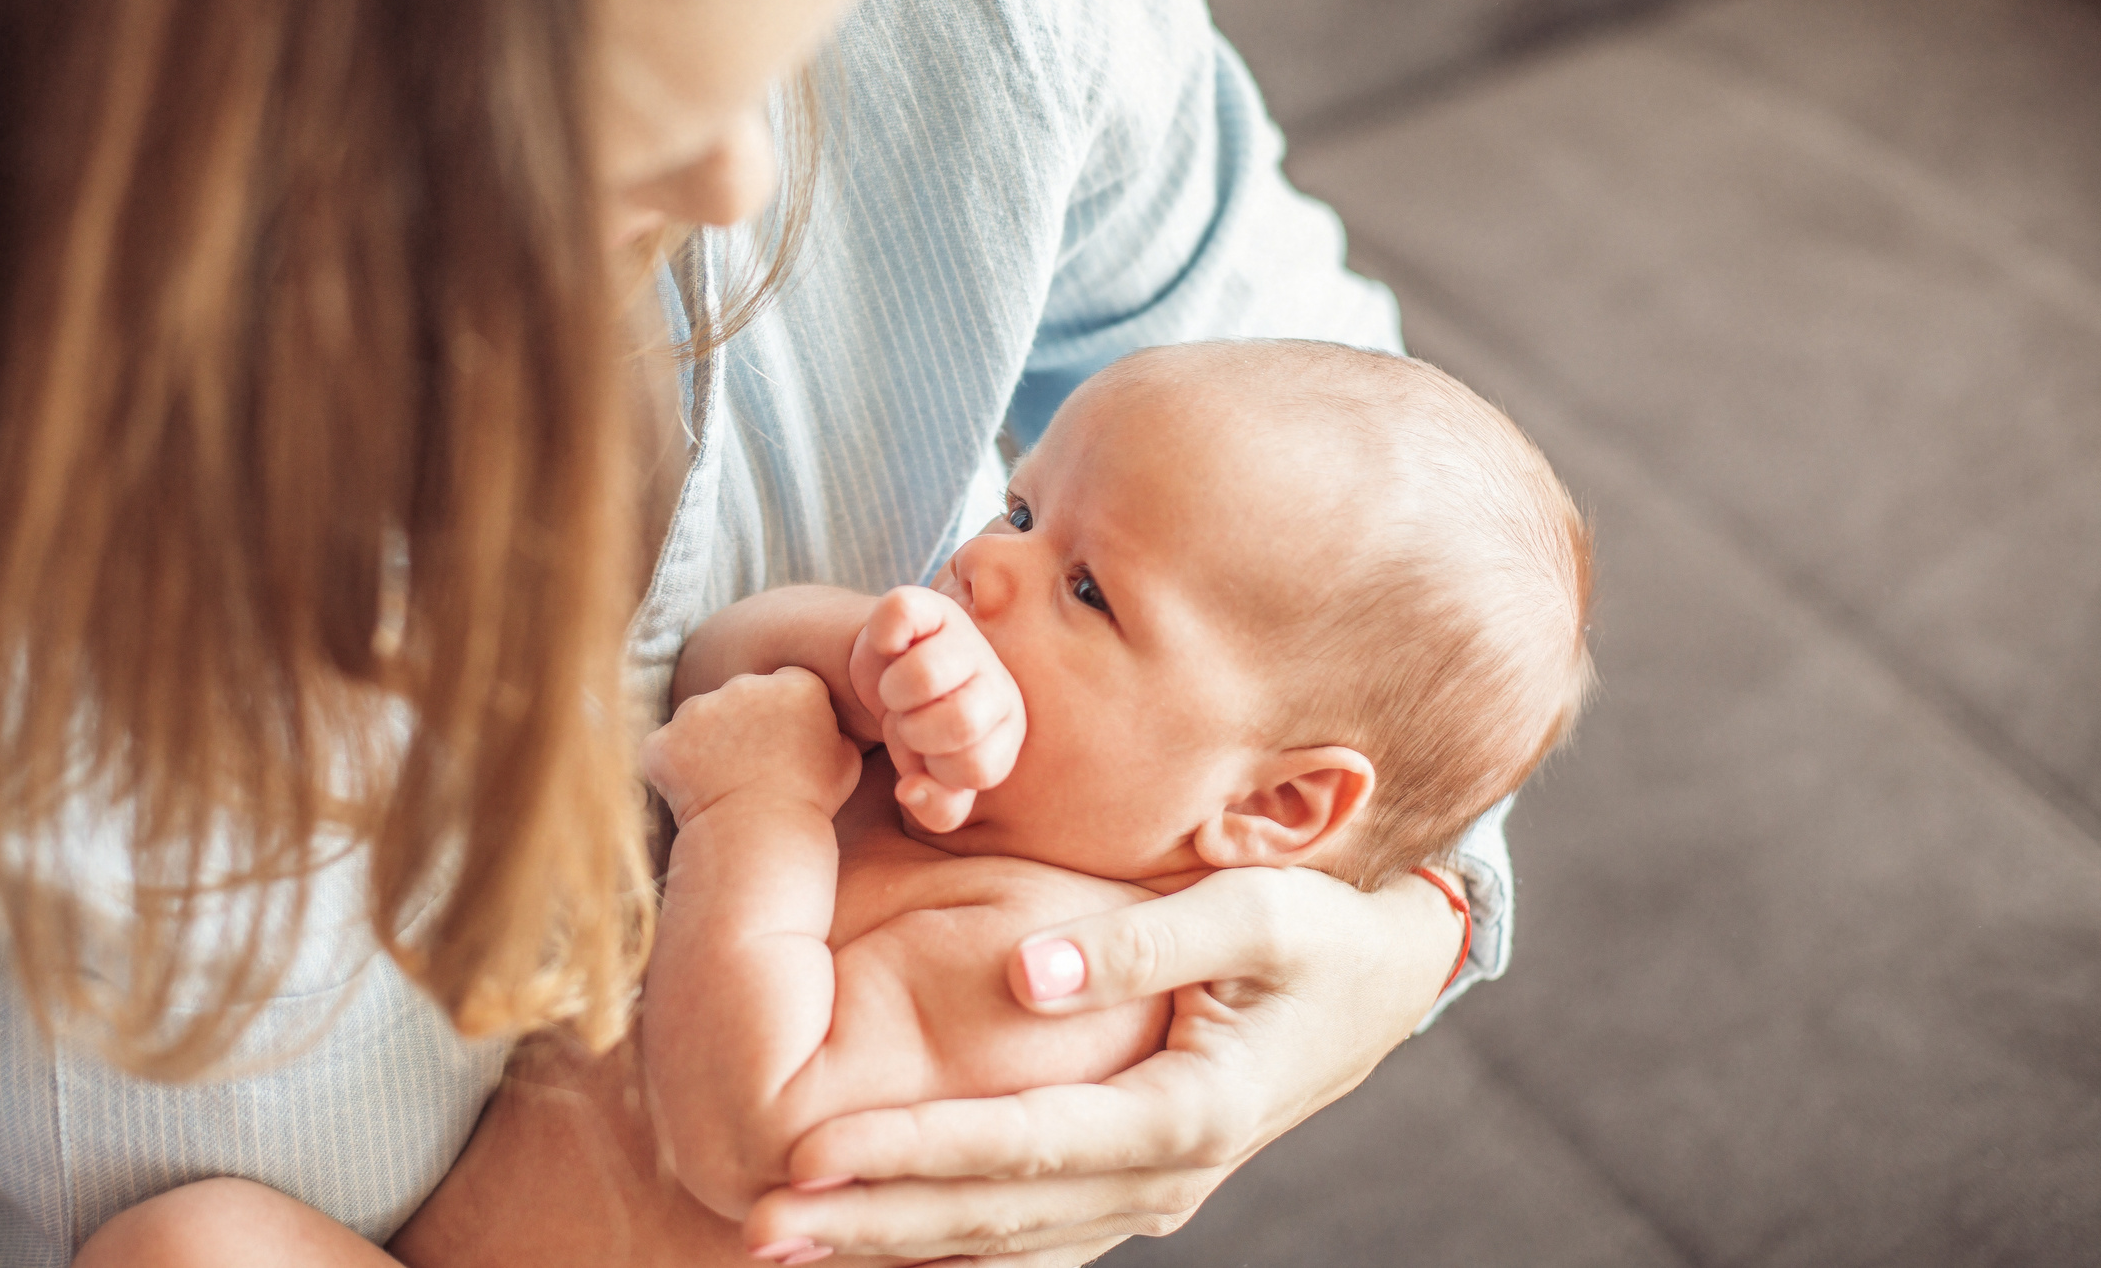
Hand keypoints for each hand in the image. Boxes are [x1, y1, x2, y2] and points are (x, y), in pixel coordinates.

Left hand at [641, 667, 859, 825]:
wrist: (761, 835)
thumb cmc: (812, 803)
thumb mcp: (847, 761)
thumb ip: (834, 730)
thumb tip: (824, 725)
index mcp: (795, 684)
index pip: (787, 685)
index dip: (784, 714)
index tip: (783, 744)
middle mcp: (744, 684)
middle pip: (741, 694)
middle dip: (743, 721)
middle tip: (751, 765)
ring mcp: (699, 709)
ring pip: (700, 716)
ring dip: (706, 740)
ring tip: (722, 782)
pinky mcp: (665, 738)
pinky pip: (666, 747)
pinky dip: (674, 767)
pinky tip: (693, 794)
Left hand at [739, 867, 1464, 1262]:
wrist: (1388, 978)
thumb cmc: (1320, 925)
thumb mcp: (1252, 910)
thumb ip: (1136, 943)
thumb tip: (1020, 974)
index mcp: (1187, 1112)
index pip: (1021, 1144)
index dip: (911, 1152)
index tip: (809, 1152)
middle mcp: (1163, 1178)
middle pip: (993, 1216)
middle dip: (870, 1223)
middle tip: (757, 1224)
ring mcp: (1150, 1195)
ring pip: (1002, 1241)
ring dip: (891, 1245)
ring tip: (780, 1243)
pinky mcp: (1135, 1184)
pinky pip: (1030, 1234)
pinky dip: (948, 1244)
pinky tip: (873, 1242)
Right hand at [847, 586, 1024, 831]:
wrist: (888, 674)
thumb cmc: (919, 731)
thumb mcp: (931, 779)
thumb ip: (938, 808)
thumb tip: (911, 790)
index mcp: (1009, 726)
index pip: (977, 767)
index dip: (935, 770)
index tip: (925, 756)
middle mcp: (998, 679)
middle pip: (961, 721)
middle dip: (914, 732)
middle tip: (908, 721)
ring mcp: (965, 636)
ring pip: (924, 675)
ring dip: (892, 693)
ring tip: (897, 692)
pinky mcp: (928, 605)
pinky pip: (901, 614)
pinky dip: (884, 635)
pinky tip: (890, 647)